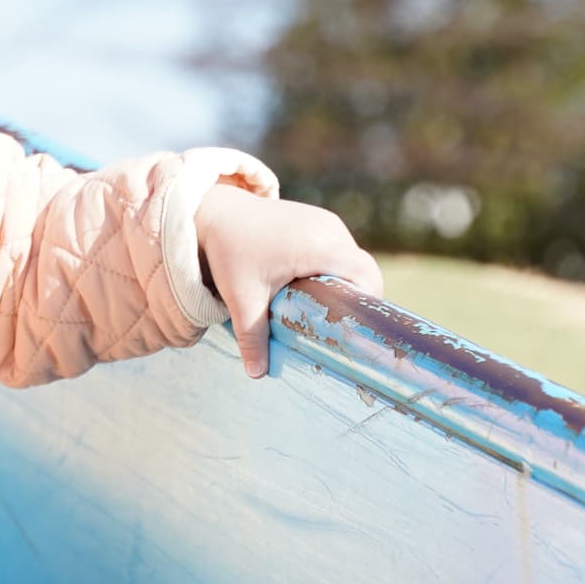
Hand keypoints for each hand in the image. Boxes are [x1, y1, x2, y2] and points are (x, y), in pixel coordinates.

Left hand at [193, 189, 381, 380]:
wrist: (217, 210)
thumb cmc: (230, 251)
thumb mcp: (241, 297)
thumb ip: (252, 336)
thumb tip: (257, 374)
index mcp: (323, 247)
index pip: (367, 280)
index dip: (366, 308)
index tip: (351, 333)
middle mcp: (332, 230)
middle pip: (364, 272)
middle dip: (355, 302)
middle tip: (336, 330)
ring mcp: (327, 222)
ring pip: (352, 261)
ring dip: (344, 286)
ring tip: (323, 314)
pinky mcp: (318, 221)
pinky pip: (339, 250)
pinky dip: (334, 271)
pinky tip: (313, 291)